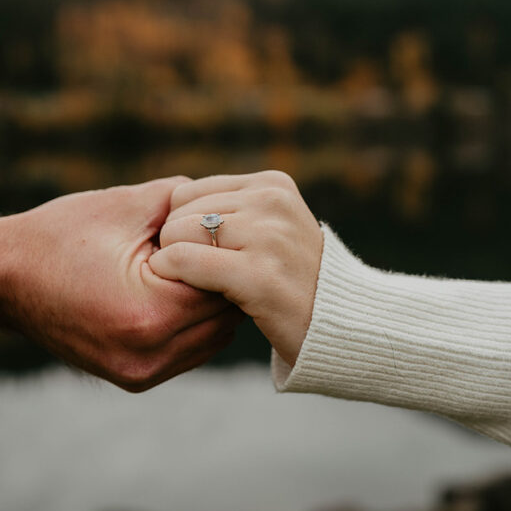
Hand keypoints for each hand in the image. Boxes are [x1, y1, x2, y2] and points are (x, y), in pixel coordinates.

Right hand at [0, 177, 242, 391]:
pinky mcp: (135, 378)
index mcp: (149, 313)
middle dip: (224, 276)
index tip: (226, 224)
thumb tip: (232, 203)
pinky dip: (194, 322)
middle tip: (220, 242)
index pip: (224, 281)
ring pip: (214, 336)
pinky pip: (191, 350)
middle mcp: (148, 354)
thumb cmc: (61, 234)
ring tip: (198, 265)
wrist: (2, 276)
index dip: (226, 247)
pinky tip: (180, 289)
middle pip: (225, 314)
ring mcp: (141, 373)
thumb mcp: (129, 205)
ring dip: (212, 302)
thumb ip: (189, 201)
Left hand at [149, 171, 322, 365]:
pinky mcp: (259, 275)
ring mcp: (268, 237)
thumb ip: (232, 209)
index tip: (195, 255)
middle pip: (180, 212)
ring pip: (178, 233)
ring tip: (197, 284)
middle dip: (175, 244)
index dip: (179, 226)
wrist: (339, 326)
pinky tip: (182, 291)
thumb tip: (173, 201)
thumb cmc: (292, 280)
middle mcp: (272, 202)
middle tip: (195, 275)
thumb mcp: (272, 227)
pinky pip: (185, 260)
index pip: (187, 192)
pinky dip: (172, 273)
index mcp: (273, 185)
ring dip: (173, 262)